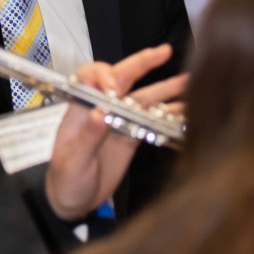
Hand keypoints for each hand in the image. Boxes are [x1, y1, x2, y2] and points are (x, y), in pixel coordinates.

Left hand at [44, 45, 187, 221]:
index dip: (104, 75)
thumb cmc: (65, 180)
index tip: (114, 87)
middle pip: (123, 78)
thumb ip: (87, 138)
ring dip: (165, 88)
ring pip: (143, 98)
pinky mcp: (132, 136)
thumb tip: (100, 114)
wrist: (73, 201)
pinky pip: (152, 120)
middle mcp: (102, 109)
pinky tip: (186, 110)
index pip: (91, 77)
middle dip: (143, 63)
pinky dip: (169, 114)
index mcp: (81, 109)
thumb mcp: (72, 161)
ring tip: (189, 80)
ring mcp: (119, 121)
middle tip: (165, 52)